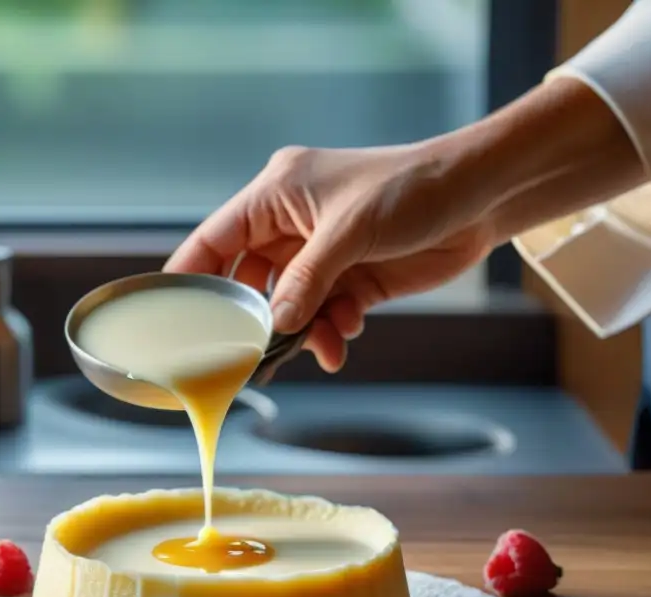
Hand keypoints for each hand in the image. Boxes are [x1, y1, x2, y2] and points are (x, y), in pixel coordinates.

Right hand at [164, 143, 496, 371]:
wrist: (480, 197)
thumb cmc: (412, 188)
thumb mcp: (350, 231)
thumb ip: (307, 280)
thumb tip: (275, 324)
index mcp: (277, 195)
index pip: (217, 237)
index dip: (191, 273)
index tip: (170, 313)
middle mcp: (292, 225)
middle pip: (250, 281)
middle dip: (254, 318)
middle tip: (247, 355)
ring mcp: (321, 255)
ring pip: (289, 305)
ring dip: (301, 331)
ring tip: (321, 348)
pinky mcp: (352, 279)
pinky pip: (324, 314)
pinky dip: (331, 330)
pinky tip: (345, 338)